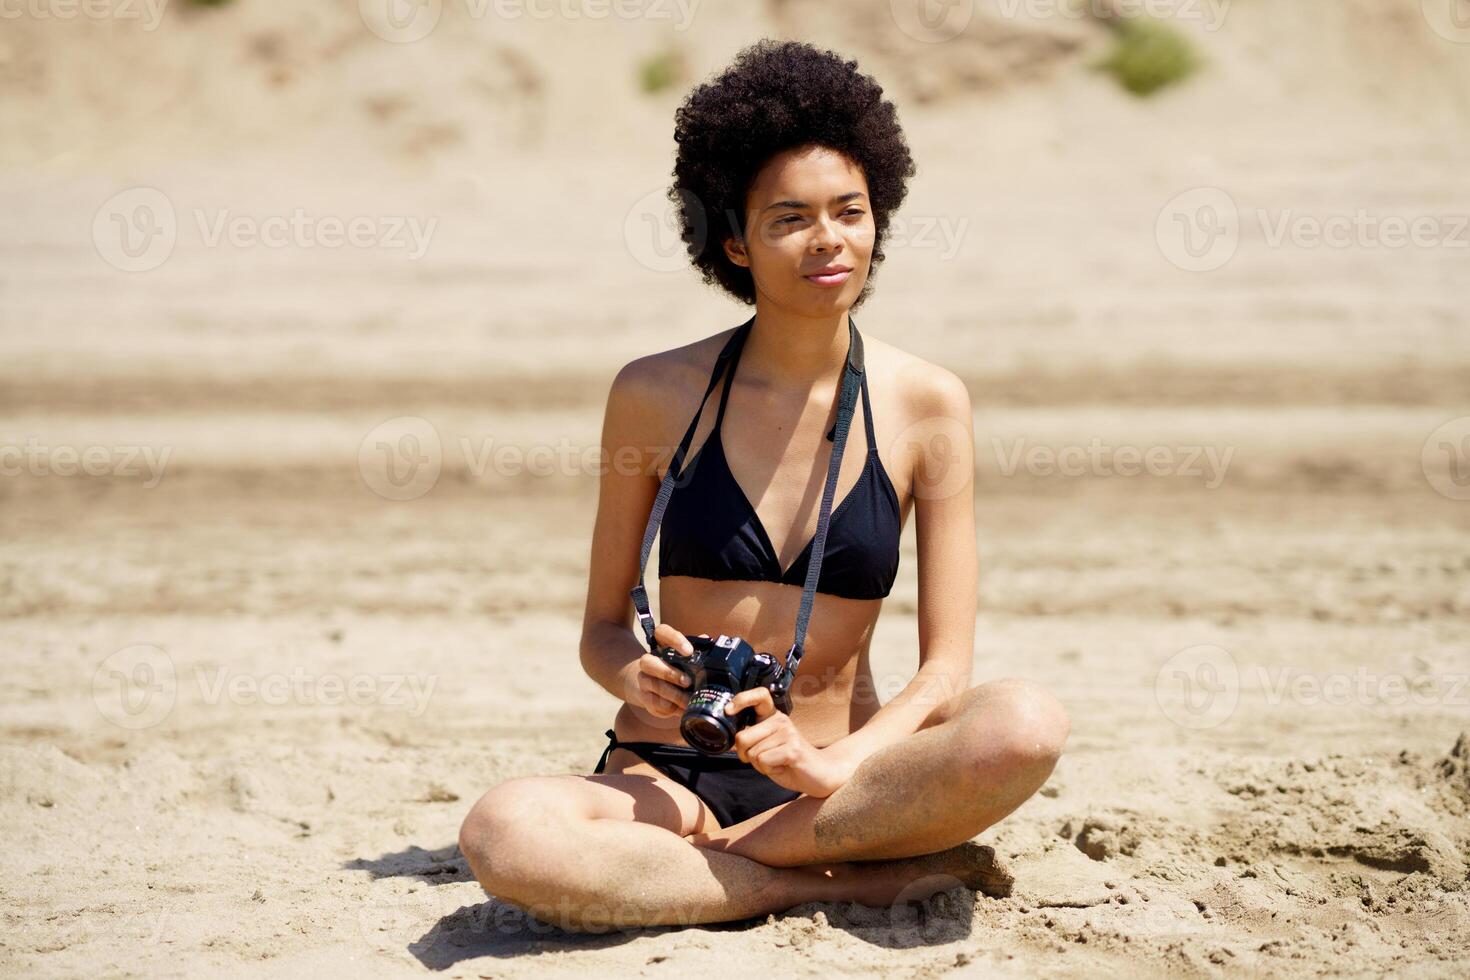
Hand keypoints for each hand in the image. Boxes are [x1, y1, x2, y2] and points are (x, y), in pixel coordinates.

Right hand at [623, 624, 706, 719]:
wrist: (648, 685)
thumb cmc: (673, 668)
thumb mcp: (683, 657)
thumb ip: (696, 649)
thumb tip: (707, 639)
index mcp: (659, 644)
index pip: (662, 632)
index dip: (675, 640)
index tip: (689, 651)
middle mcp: (647, 660)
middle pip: (649, 661)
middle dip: (669, 673)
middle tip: (687, 682)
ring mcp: (643, 679)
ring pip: (653, 685)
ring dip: (673, 695)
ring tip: (688, 701)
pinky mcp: (644, 697)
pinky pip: (654, 702)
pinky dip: (669, 707)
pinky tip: (680, 709)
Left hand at [725, 688, 853, 797]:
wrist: (820, 774)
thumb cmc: (789, 762)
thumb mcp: (768, 747)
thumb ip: (753, 740)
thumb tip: (733, 739)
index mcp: (774, 717)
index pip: (759, 696)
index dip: (741, 699)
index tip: (729, 710)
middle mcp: (781, 720)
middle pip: (742, 737)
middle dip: (744, 755)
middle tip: (762, 760)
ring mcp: (788, 733)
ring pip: (752, 753)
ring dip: (760, 765)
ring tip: (778, 762)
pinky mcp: (792, 748)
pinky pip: (763, 762)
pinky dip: (769, 770)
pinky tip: (783, 767)